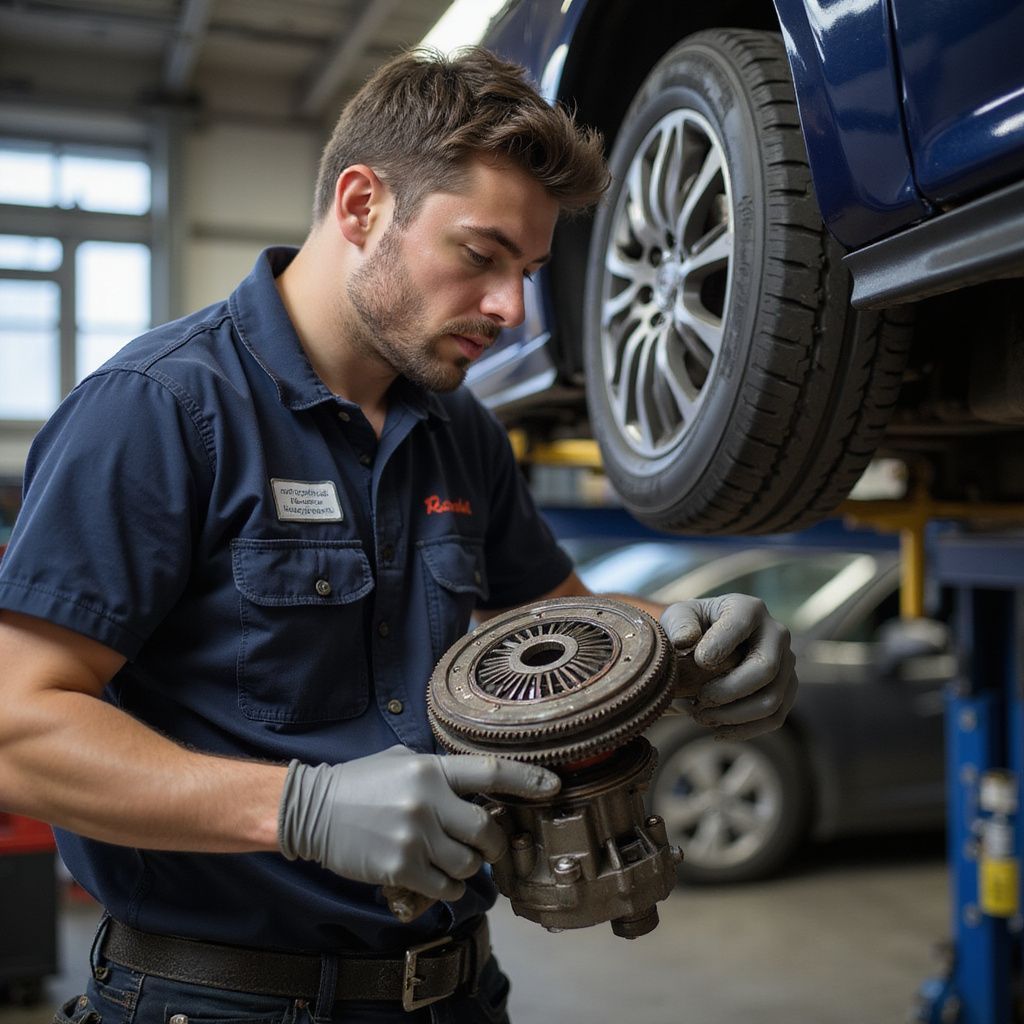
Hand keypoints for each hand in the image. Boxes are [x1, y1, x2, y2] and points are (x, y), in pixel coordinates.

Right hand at [278, 745, 559, 899]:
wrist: (313, 810)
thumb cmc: (360, 783)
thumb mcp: (401, 760)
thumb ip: (437, 770)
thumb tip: (476, 782)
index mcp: (430, 769)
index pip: (491, 771)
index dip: (528, 780)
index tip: (554, 786)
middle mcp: (428, 801)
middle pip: (486, 829)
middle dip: (494, 841)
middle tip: (488, 844)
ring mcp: (415, 836)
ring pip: (469, 864)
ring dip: (469, 868)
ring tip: (454, 861)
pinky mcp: (401, 867)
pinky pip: (445, 886)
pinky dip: (449, 887)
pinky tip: (439, 878)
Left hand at [660, 595, 797, 739]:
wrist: (706, 644)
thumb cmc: (691, 627)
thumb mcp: (679, 617)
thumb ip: (679, 624)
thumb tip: (686, 641)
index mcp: (749, 609)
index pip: (740, 626)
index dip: (717, 647)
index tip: (697, 662)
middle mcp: (776, 633)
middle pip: (765, 669)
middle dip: (727, 691)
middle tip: (697, 701)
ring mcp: (786, 664)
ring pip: (772, 700)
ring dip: (733, 715)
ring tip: (700, 716)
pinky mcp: (787, 690)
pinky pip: (775, 718)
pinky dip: (745, 730)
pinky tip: (717, 730)